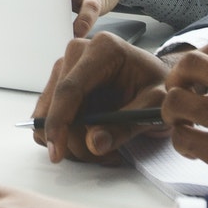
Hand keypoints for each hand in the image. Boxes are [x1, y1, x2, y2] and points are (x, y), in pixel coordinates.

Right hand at [30, 32, 168, 163]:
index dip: (59, 122)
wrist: (155, 80)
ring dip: (71, 140)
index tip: (56, 152)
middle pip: (57, 105)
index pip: (70, 89)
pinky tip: (93, 137)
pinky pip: (50, 115)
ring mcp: (65, 66)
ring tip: (104, 146)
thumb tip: (93, 143)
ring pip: (49, 114)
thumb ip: (125, 126)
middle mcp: (78, 52)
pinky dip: (66, 135)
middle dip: (73, 140)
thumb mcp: (154, 108)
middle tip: (106, 157)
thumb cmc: (158, 87)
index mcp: (103, 50)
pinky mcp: (59, 80)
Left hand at [162, 41, 207, 200]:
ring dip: (173, 113)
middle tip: (180, 97)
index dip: (195, 62)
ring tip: (186, 125)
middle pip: (191, 65)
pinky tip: (195, 149)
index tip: (192, 77)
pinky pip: (183, 137)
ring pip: (177, 101)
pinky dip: (181, 142)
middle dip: (175, 80)